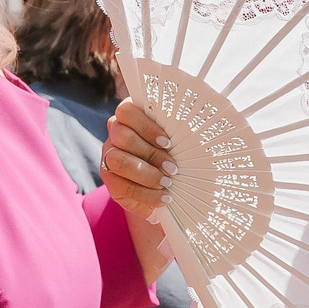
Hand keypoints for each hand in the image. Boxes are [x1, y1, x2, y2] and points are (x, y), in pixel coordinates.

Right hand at [101, 98, 171, 223]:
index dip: (145, 126)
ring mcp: (108, 156)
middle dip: (151, 154)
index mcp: (130, 117)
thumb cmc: (174, 155)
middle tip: (173, 168)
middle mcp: (115, 134)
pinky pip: (122, 186)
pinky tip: (163, 197)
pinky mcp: (110, 180)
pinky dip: (145, 194)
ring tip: (167, 183)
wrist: (163, 186)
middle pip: (122, 135)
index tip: (167, 142)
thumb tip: (200, 119)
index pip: (126, 110)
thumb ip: (179, 129)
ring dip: (146, 174)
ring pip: (118, 160)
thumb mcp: (178, 140)